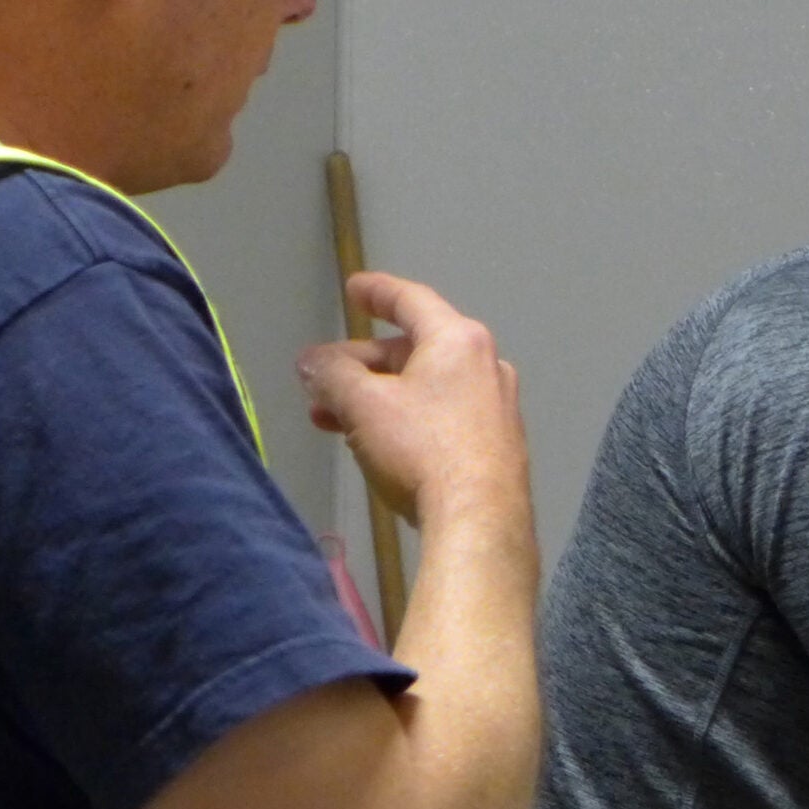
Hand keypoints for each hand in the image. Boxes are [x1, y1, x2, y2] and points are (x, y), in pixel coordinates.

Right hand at [298, 271, 528, 526]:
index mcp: (459, 341)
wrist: (479, 520)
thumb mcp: (363, 404)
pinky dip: (402, 419)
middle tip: (318, 380)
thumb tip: (312, 361)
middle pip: (413, 351)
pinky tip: (370, 442)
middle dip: (359, 364)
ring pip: (423, 388)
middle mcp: (486, 366)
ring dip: (374, 397)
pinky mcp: (495, 445)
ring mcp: (496, 407)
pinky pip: (440, 417)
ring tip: (329, 418)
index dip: (377, 292)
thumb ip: (331, 374)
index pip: (412, 301)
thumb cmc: (422, 449)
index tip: (355, 288)